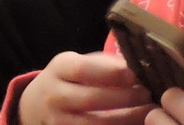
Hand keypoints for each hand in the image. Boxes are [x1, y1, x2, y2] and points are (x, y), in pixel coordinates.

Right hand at [16, 52, 149, 124]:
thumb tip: (135, 64)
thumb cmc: (65, 81)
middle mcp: (55, 95)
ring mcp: (59, 121)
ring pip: (96, 124)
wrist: (34, 107)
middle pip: (92, 98)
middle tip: (148, 94)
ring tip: (149, 113)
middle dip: (125, 97)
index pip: (84, 70)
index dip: (111, 73)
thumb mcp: (74, 64)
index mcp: (59, 69)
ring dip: (127, 119)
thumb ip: (101, 64)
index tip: (135, 74)